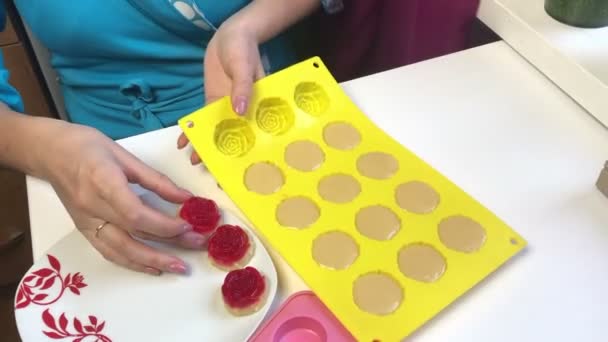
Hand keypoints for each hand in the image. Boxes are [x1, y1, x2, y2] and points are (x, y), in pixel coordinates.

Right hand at [38, 120, 205, 274]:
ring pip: (120, 250)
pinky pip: (109, 252)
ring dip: (152, 262)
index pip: (136, 213)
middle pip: (133, 235)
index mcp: (103, 182)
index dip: (163, 224)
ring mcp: (86, 222)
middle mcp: (92, 207)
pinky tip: (151, 267)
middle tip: (197, 246)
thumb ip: (155, 179)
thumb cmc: (85, 145)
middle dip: (167, 246)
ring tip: (178, 267)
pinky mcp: (84, 229)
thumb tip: (185, 197)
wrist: (48, 152)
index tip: (188, 225)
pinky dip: (132, 262)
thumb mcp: (124, 155)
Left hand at [177, 17, 264, 163]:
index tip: (239, 168)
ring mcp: (226, 108)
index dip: (247, 152)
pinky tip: (182, 142)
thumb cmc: (244, 50)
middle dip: (223, 155)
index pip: (253, 133)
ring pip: (216, 132)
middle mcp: (243, 112)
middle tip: (213, 173)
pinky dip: (193, 130)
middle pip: (234, 138)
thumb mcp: (245, 68)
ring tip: (195, 162)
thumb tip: (240, 111)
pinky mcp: (212, 102)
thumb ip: (243, 88)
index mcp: (257, 106)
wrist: (230, 36)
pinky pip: (202, 120)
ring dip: (205, 146)